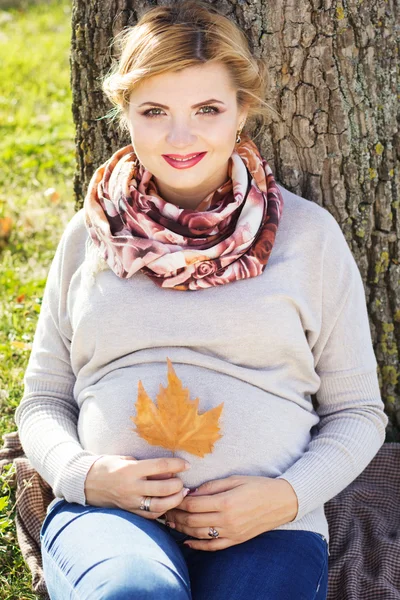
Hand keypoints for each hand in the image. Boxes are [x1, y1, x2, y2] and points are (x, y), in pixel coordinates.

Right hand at [84, 455, 190, 518]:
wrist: (87, 483)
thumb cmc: (108, 466)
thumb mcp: (126, 458)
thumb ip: (146, 465)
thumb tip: (168, 470)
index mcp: (130, 470)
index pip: (160, 466)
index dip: (177, 465)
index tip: (187, 464)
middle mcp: (131, 487)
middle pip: (163, 488)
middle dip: (178, 484)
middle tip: (183, 481)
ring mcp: (130, 502)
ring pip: (159, 505)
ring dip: (174, 500)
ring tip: (181, 493)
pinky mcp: (130, 512)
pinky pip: (151, 514)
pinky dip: (163, 510)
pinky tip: (169, 503)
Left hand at [164, 475, 298, 550]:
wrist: (281, 501)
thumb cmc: (257, 486)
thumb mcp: (234, 479)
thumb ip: (211, 486)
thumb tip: (191, 492)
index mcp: (225, 502)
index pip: (193, 504)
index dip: (178, 501)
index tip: (171, 496)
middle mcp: (226, 520)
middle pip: (192, 521)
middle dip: (176, 516)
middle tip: (166, 510)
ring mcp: (231, 532)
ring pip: (199, 534)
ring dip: (182, 530)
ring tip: (172, 524)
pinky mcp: (236, 540)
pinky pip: (213, 546)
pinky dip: (198, 546)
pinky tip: (187, 542)